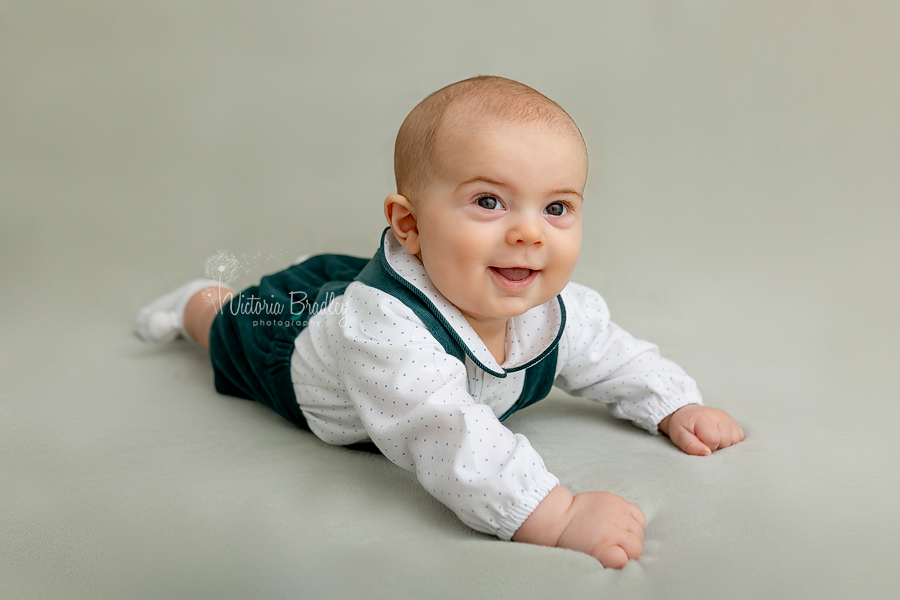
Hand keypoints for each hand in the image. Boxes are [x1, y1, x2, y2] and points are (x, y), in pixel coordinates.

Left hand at [513, 486, 645, 568]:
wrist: (561, 515)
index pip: (625, 561)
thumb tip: (626, 560)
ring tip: (618, 533)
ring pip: (639, 532)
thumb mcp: (589, 555)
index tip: (614, 557)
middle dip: (629, 550)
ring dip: (631, 535)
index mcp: (603, 548)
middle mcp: (613, 531)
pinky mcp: (619, 502)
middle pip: (637, 547)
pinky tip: (624, 522)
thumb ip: (609, 558)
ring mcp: (618, 515)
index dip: (621, 561)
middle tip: (617, 546)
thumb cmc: (573, 538)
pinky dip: (635, 521)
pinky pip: (639, 515)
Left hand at [657, 404, 744, 455]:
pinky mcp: (734, 422)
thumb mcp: (680, 436)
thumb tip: (707, 454)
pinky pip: (739, 438)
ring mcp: (729, 419)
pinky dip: (731, 441)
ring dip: (724, 445)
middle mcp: (721, 416)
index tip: (699, 444)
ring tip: (712, 439)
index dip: (707, 447)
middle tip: (704, 441)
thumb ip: (691, 446)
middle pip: (726, 442)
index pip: (714, 440)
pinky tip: (720, 438)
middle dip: (716, 447)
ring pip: (735, 441)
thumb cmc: (682, 426)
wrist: (687, 413)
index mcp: (706, 418)